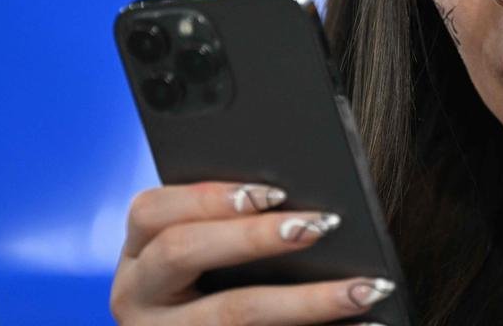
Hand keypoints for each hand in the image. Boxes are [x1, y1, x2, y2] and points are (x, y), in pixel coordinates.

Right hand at [110, 181, 393, 323]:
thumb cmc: (210, 279)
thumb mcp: (202, 251)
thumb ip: (232, 219)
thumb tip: (304, 196)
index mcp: (139, 253)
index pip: (152, 210)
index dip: (209, 196)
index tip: (271, 190)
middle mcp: (138, 296)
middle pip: (183, 252)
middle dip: (254, 236)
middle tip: (320, 226)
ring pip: (232, 314)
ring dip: (308, 301)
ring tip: (364, 288)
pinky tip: (365, 325)